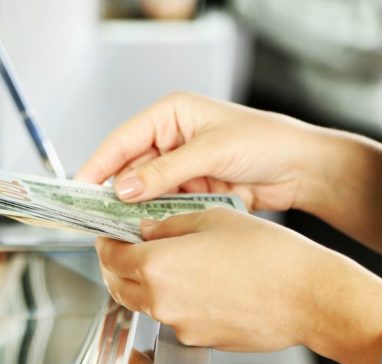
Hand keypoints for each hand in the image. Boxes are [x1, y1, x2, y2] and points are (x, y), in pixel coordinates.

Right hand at [76, 92, 322, 211]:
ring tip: (120, 228)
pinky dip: (157, 217)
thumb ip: (166, 172)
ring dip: (136, 208)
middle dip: (116, 192)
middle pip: (130, 167)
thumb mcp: (211, 152)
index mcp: (171, 114)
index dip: (98, 164)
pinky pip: (164, 205)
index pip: (123, 139)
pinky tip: (148, 230)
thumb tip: (126, 189)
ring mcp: (181, 167)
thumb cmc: (265, 141)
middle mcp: (171, 138)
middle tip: (97, 217)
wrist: (301, 169)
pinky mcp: (192, 189)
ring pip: (145, 190)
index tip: (79, 188)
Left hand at [96, 208, 381, 363]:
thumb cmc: (269, 255)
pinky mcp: (200, 340)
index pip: (110, 256)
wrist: (309, 296)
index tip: (110, 234)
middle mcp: (162, 301)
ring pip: (145, 304)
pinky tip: (198, 282)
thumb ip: (169, 225)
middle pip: (118, 285)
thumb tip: (147, 228)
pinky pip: (174, 318)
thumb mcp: (212, 219)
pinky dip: (174, 301)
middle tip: (127, 248)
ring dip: (143, 284)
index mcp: (158, 266)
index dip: (106, 242)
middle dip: (116, 266)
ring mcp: (181, 325)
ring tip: (166, 262)